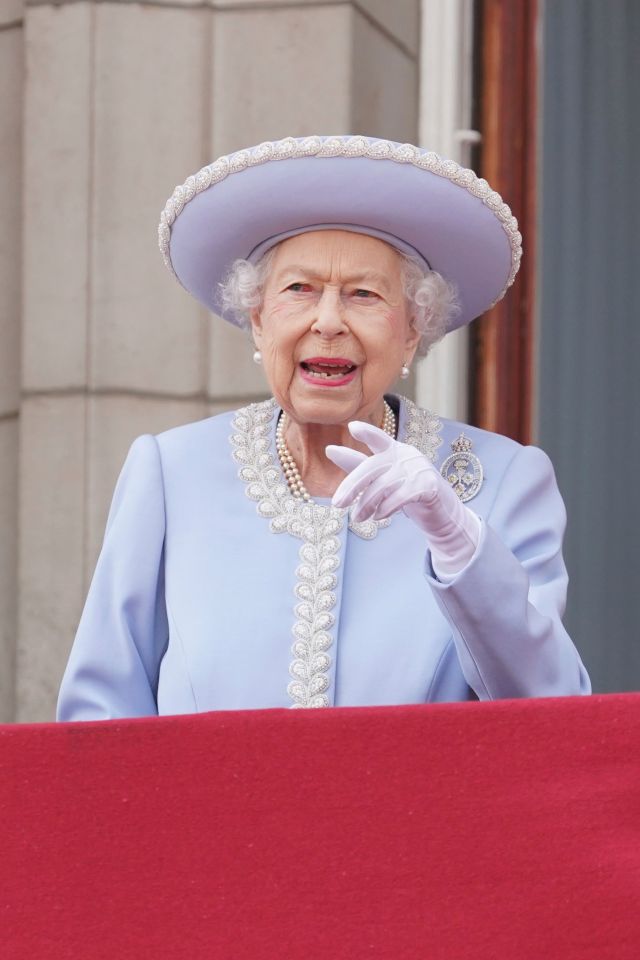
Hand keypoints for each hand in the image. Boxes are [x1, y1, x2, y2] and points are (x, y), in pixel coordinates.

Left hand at [326, 421, 480, 578]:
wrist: (442, 514)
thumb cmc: (408, 493)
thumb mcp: (382, 479)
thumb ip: (358, 465)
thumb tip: (330, 449)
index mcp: (395, 450)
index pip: (379, 438)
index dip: (367, 433)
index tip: (351, 427)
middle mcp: (407, 455)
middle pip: (372, 467)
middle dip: (352, 486)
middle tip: (336, 504)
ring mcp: (419, 468)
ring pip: (383, 485)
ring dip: (366, 504)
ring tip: (357, 519)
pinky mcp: (430, 485)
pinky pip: (401, 496)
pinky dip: (386, 508)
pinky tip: (378, 517)